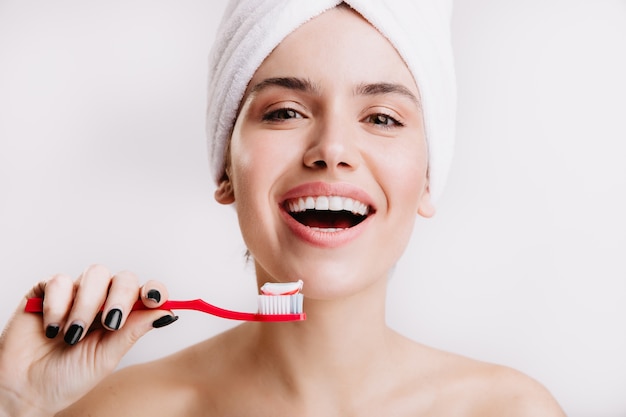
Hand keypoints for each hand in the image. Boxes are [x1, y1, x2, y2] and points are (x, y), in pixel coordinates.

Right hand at [0, 265, 177, 415]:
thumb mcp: (106, 358)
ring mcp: (75, 293)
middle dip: (119, 298)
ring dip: (87, 305)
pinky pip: (60, 281)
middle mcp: (102, 299)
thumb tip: (167, 312)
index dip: (153, 290)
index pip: (145, 291)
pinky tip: (51, 329)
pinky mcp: (47, 291)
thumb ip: (133, 331)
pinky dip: (57, 305)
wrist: (26, 390)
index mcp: (122, 315)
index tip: (153, 299)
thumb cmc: (68, 377)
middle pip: (123, 278)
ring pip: (94, 274)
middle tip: (109, 324)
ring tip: (73, 335)